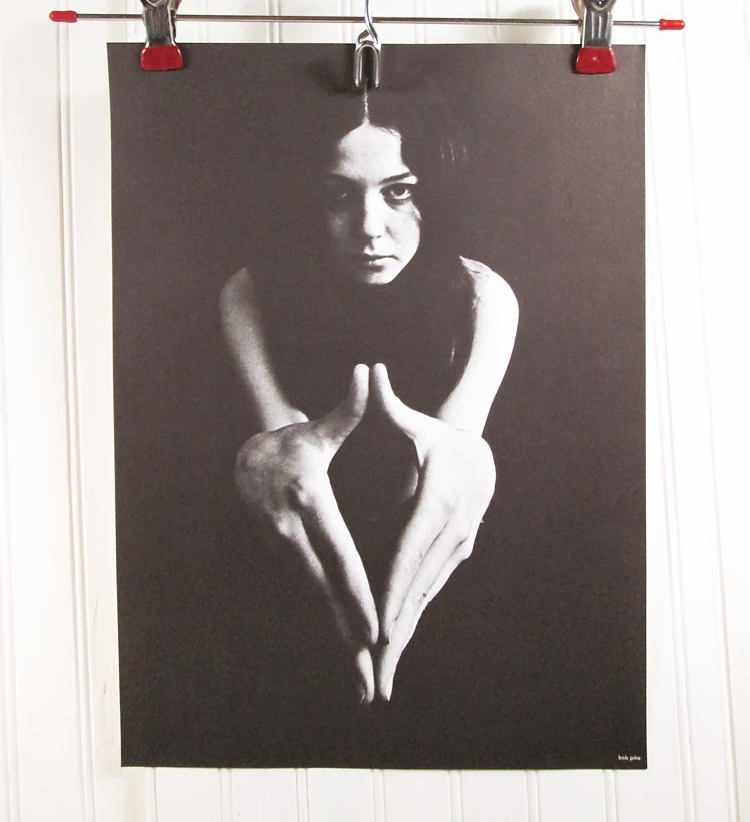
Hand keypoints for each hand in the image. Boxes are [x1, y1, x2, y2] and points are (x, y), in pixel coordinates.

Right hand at [233, 364, 377, 701]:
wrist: (244, 459)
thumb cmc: (291, 442)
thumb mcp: (316, 428)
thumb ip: (347, 408)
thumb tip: (366, 372)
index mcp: (307, 502)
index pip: (338, 553)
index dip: (356, 591)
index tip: (375, 626)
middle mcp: (292, 534)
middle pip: (326, 592)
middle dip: (349, 635)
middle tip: (372, 673)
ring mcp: (285, 552)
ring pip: (316, 603)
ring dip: (338, 643)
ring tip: (362, 683)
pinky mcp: (285, 561)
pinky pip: (310, 599)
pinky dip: (327, 629)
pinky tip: (345, 657)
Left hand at [370, 363, 495, 700]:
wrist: (478, 449)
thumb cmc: (435, 435)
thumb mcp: (414, 421)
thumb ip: (389, 404)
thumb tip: (371, 371)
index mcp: (436, 500)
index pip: (408, 550)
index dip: (391, 589)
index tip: (375, 623)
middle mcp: (451, 530)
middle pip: (416, 585)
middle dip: (394, 631)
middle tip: (372, 671)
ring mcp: (456, 546)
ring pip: (424, 595)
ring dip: (404, 636)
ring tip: (381, 674)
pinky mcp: (455, 554)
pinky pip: (430, 590)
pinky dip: (412, 619)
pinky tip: (396, 646)